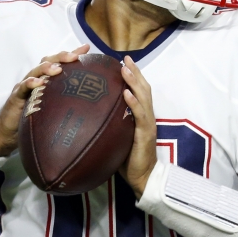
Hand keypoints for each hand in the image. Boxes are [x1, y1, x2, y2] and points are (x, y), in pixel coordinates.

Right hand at [0, 45, 89, 156]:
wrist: (10, 133)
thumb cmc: (36, 118)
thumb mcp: (55, 108)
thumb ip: (69, 101)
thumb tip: (93, 102)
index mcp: (48, 80)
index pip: (60, 63)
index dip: (72, 54)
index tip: (86, 47)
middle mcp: (37, 79)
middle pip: (48, 62)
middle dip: (62, 57)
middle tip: (75, 56)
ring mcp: (25, 87)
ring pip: (36, 71)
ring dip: (47, 68)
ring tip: (58, 68)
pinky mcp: (16, 97)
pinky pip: (22, 87)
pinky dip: (30, 83)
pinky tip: (38, 82)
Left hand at [120, 56, 156, 196]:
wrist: (142, 177)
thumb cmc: (127, 160)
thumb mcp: (117, 138)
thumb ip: (111, 125)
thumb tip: (90, 117)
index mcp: (141, 117)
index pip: (139, 92)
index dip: (133, 76)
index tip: (123, 63)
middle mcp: (147, 116)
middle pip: (143, 89)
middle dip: (135, 72)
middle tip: (125, 58)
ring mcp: (147, 124)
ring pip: (144, 97)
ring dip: (135, 82)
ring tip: (125, 69)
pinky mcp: (146, 134)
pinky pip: (140, 115)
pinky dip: (134, 102)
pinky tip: (126, 93)